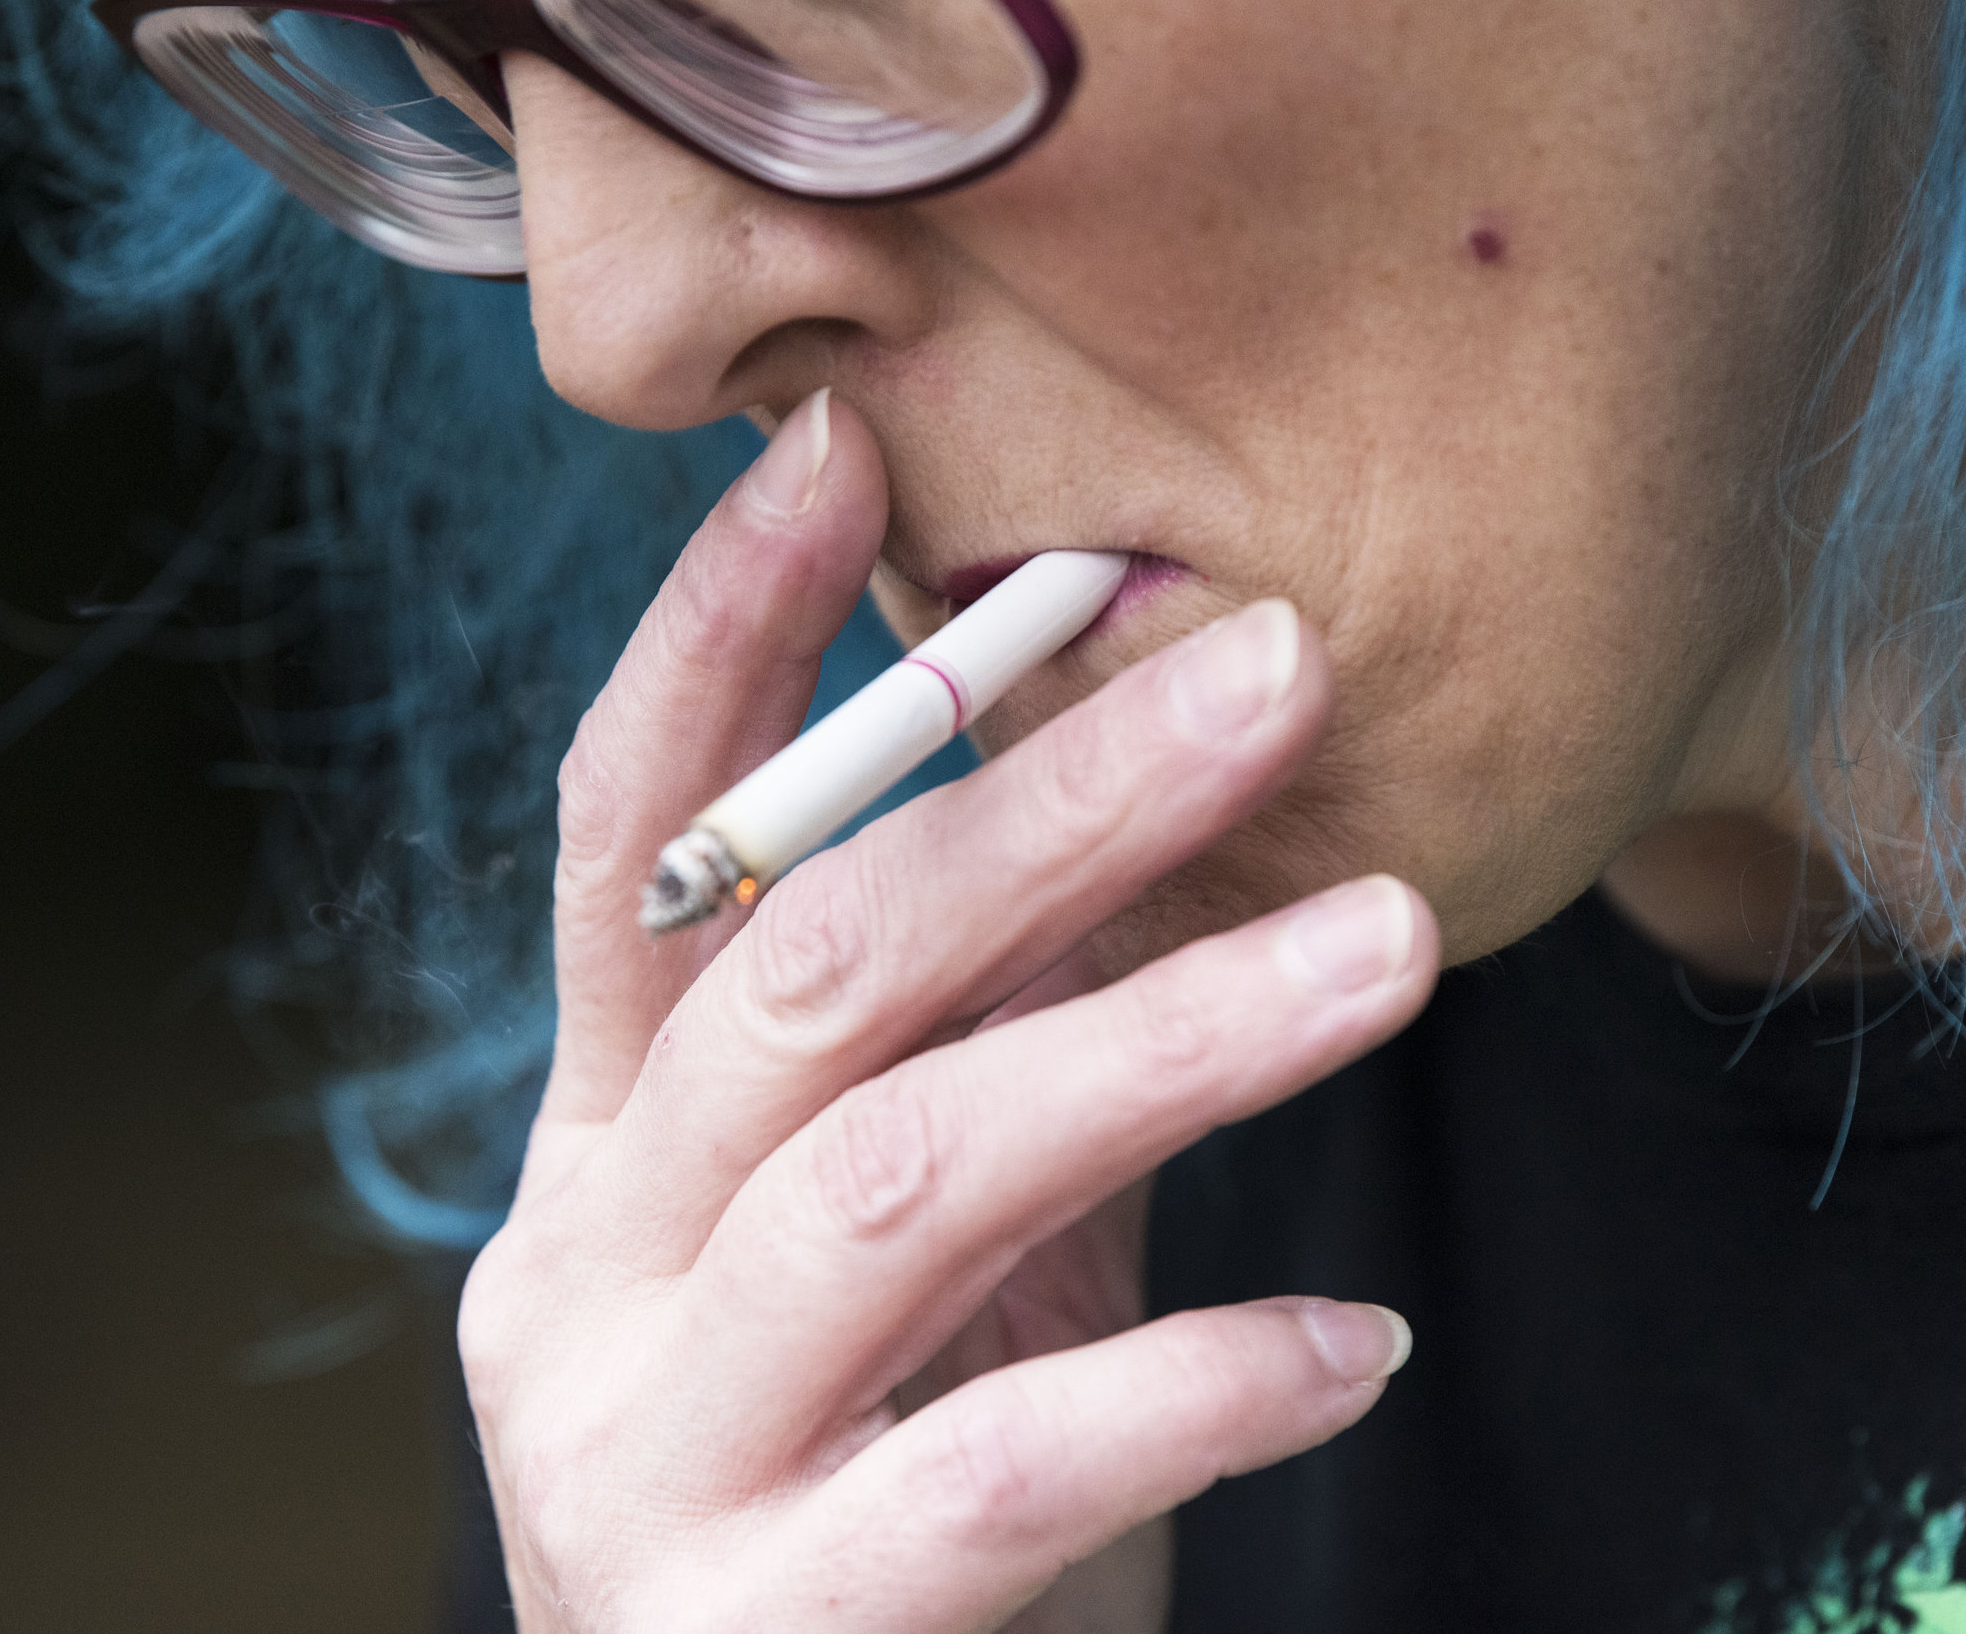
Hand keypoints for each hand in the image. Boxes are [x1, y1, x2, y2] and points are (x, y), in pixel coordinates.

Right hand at [459, 391, 1437, 1632]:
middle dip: (1036, 800)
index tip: (844, 450)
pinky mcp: (761, 1632)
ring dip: (1162, 1038)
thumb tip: (1117, 794)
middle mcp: (575, 1284)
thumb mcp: (930, 1248)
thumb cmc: (893, 1493)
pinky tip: (1350, 1347)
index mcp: (606, 1163)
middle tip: (1270, 674)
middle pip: (803, 974)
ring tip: (1390, 944)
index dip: (718, 645)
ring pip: (899, 1176)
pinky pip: (991, 1466)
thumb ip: (975, 1048)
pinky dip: (1193, 1381)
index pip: (632, 856)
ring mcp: (642, 1460)